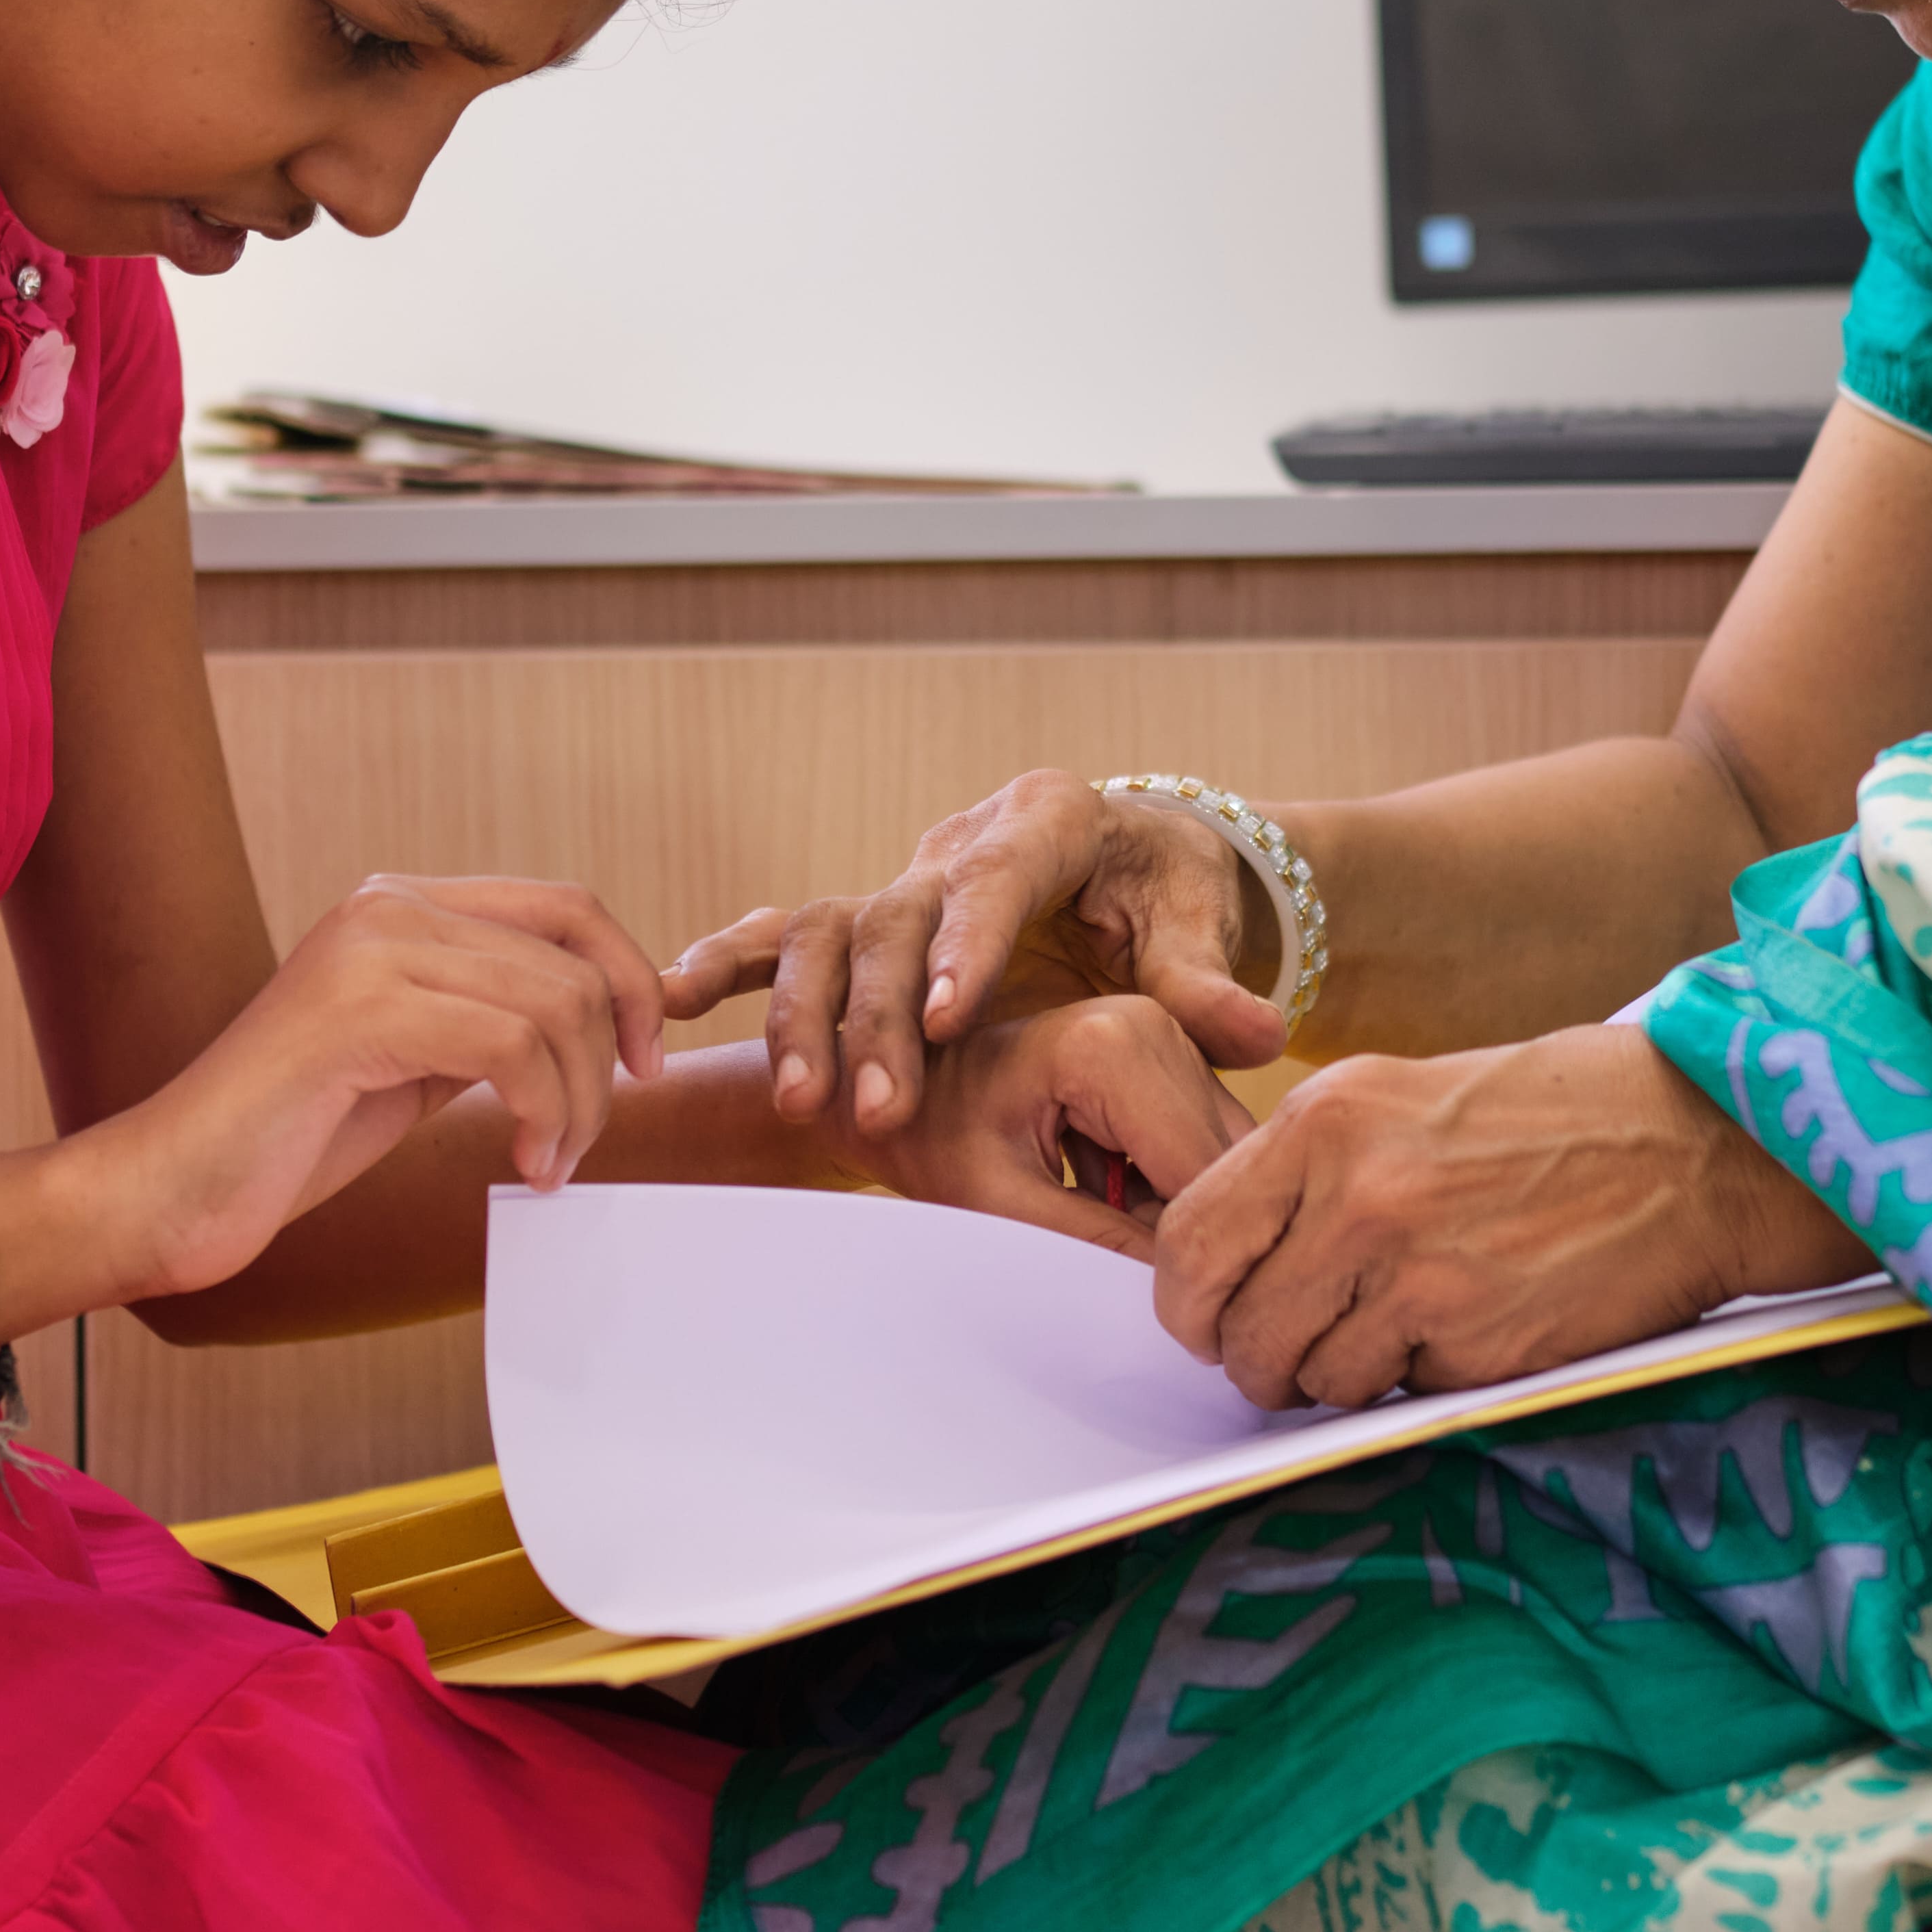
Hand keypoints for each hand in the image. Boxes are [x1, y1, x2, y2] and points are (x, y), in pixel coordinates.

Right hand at [105, 875, 665, 1299]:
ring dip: (579, 1103)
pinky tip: (527, 1164)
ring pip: (556, 1004)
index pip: (567, 907)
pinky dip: (545, 1115)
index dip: (631, 979)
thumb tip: (603, 1022)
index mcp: (400, 905)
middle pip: (574, 959)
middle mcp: (387, 906)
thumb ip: (486, 1019)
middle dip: (607, 1061)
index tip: (644, 1062)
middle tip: (581, 1142)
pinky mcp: (359, 1011)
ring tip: (548, 1162)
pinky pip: (512, 1047)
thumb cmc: (288, 1137)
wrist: (173, 1188)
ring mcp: (370, 950)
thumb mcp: (413, 1058)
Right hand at [661, 770, 1286, 1145]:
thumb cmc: (1169, 895)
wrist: (1129, 869)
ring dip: (808, 1017)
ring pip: (832, 934)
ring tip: (800, 1104)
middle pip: (901, 919)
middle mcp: (961, 839)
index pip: (998, 881)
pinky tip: (671, 1000)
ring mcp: (905, 875)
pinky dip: (728, 960)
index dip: (968, 947)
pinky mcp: (869, 913)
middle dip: (883, 1016)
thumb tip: (1261, 1039)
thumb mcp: (1197, 926)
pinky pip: (784, 930)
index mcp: (1048, 820)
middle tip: (881, 1111)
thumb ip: (1213, 984)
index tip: (948, 1018)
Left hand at [829, 995, 1257, 1259]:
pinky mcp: (1172, 1058)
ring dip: (1181, 1213)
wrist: (903, 1087)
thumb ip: (1098, 1245)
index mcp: (1111, 1045)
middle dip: (1189, 1230)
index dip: (1187, 1252)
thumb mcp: (1002, 1206)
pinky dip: (1172, 1192)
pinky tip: (1117, 1204)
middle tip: (1121, 1268)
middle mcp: (1156, 1024)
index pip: (1201, 1175)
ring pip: (1225, 1159)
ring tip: (1106, 1228)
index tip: (1147, 1301)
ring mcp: (1169, 1036)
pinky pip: (1206, 1146)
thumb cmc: (933, 1138)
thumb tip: (1188, 1297)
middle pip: (1223, 1163)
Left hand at [1150, 1027, 1872, 1410]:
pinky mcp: (1479, 1345)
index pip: (1190, 1242)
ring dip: (1343, 1378)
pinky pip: (1400, 1396)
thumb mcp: (1405, 1096)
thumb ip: (1311, 1171)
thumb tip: (1237, 1261)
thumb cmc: (1555, 1114)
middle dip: (1262, 1361)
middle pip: (1242, 1334)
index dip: (1190, 1304)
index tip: (1212, 1321)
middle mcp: (1357, 1197)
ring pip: (1315, 1382)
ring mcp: (1418, 1277)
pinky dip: (1421, 1381)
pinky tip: (1469, 1326)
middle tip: (1302, 1349)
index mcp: (1325, 1121)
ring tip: (1404, 1327)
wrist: (1697, 1145)